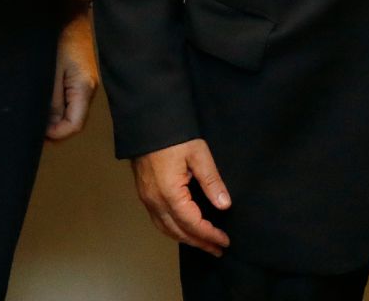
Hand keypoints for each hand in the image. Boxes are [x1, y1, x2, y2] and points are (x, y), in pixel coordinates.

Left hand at [45, 6, 99, 141]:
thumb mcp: (52, 71)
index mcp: (84, 89)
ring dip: (52, 115)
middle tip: (30, 126)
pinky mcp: (76, 75)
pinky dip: (54, 103)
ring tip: (32, 114)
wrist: (70, 13)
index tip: (35, 134)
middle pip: (72, 120)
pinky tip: (40, 101)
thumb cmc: (59, 39)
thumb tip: (48, 126)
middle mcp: (87, 89)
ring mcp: (83, 82)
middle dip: (53, 127)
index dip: (56, 134)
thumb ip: (52, 100)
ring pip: (69, 109)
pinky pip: (67, 98)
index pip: (74, 125)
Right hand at [132, 139, 231, 255]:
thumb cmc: (173, 134)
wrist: (147, 120)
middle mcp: (155, 200)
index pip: (193, 224)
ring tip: (203, 243)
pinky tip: (182, 228)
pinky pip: (158, 220)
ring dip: (185, 239)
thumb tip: (225, 205)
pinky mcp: (143, 193)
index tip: (224, 241)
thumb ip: (212, 181)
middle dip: (199, 243)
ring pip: (166, 229)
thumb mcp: (198, 154)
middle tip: (217, 249)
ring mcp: (146, 198)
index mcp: (170, 193)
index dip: (210, 235)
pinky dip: (172, 230)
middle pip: (179, 232)